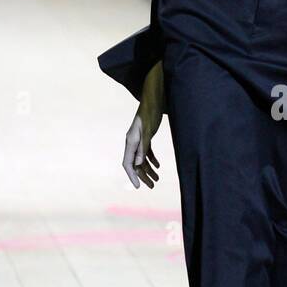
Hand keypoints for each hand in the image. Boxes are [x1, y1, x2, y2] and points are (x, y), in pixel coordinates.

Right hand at [124, 61, 162, 188]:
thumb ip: (143, 147)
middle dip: (143, 176)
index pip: (128, 163)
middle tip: (152, 186)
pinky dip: (152, 160)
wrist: (153, 99)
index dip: (132, 176)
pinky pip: (146, 152)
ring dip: (148, 170)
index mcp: (131, 142)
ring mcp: (138, 140)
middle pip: (135, 164)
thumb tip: (138, 164)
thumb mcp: (148, 130)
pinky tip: (158, 166)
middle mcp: (132, 142)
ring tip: (157, 180)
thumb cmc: (150, 113)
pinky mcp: (145, 137)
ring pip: (141, 159)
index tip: (138, 187)